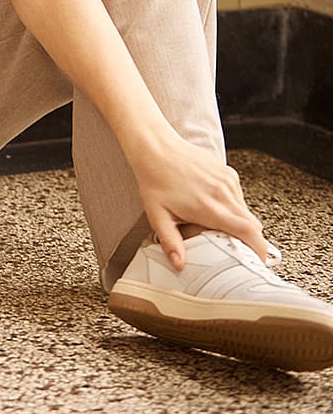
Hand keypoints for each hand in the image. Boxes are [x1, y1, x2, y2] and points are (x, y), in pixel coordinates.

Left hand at [132, 130, 267, 270]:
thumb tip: (179, 265)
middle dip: (249, 240)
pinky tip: (211, 204)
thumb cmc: (155, 181)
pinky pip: (238, 196)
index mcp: (210, 208)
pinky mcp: (228, 172)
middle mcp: (224, 193)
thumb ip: (171, 243)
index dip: (259, 250)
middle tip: (232, 247)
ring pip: (246, 211)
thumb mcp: (158, 216)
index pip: (248, 232)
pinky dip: (232, 205)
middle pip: (253, 225)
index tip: (257, 262)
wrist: (156, 148)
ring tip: (213, 222)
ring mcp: (228, 181)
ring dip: (238, 221)